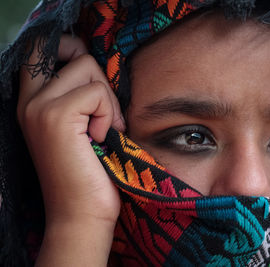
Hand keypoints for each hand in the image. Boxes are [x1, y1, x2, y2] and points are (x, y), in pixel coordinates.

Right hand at [18, 35, 124, 265]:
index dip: (72, 50)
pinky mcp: (56, 116)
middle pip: (74, 54)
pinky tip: (100, 139)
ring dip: (106, 101)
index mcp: (32, 101)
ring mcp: (39, 106)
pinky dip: (107, 115)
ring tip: (102, 131)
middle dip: (98, 79)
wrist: (81, 214)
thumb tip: (96, 67)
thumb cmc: (89, 171)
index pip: (42, 49)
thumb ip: (80, 95)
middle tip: (103, 114)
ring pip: (88, 68)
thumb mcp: (80, 126)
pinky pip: (96, 93)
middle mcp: (29, 100)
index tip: (92, 80)